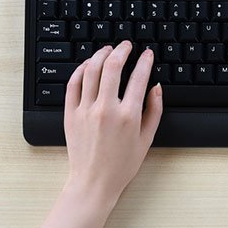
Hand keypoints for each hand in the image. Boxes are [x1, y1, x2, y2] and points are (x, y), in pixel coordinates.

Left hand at [63, 41, 162, 204]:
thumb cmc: (121, 165)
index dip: (145, 61)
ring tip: (108, 50)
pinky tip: (89, 65)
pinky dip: (81, 70)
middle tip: (126, 46)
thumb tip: (156, 88)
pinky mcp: (71, 113)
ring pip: (91, 70)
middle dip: (121, 50)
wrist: (94, 182)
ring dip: (101, 55)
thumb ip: (154, 111)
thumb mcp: (146, 140)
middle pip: (112, 66)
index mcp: (128, 116)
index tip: (147, 55)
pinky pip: (74, 83)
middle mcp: (106, 110)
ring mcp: (86, 110)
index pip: (139, 78)